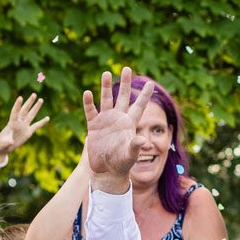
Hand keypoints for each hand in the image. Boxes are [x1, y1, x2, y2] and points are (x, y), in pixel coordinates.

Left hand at [0, 92, 49, 156]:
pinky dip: (42, 122)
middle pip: (25, 110)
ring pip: (31, 115)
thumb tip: (10, 142)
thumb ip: (6, 141)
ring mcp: (24, 126)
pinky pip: (36, 126)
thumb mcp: (1, 143)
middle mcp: (18, 122)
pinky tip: (47, 118)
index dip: (17, 105)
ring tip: (41, 99)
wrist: (3, 147)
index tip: (20, 97)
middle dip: (29, 102)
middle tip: (34, 94)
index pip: (15, 112)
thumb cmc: (0, 144)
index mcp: (11, 123)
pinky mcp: (28, 132)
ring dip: (36, 108)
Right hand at [83, 67, 154, 189]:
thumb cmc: (122, 164)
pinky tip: (87, 93)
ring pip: (106, 100)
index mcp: (130, 123)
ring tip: (106, 73)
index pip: (140, 106)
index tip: (151, 83)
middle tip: (127, 68)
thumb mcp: (130, 155)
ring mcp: (105, 121)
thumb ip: (135, 146)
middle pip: (123, 97)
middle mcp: (118, 119)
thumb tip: (142, 141)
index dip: (145, 95)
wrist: (106, 170)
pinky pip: (91, 111)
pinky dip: (89, 103)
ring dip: (106, 87)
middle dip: (125, 83)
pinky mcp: (93, 126)